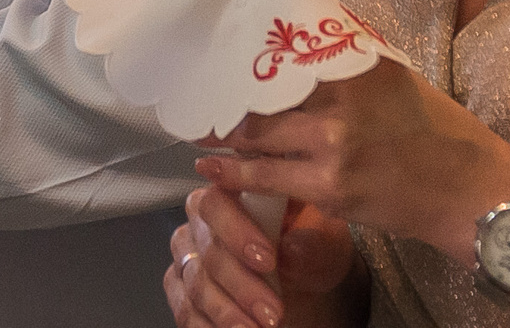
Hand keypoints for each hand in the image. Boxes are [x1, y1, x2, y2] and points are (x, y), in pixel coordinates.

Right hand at [166, 188, 358, 327]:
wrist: (308, 288)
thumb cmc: (311, 256)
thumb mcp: (326, 245)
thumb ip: (311, 244)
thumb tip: (291, 251)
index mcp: (233, 195)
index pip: (216, 203)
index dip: (237, 231)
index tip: (268, 260)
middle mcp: (202, 225)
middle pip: (207, 251)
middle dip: (242, 285)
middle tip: (273, 310)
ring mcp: (189, 260)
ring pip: (196, 286)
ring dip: (229, 312)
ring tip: (261, 327)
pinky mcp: (183, 294)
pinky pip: (185, 313)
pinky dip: (210, 326)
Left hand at [194, 65, 509, 259]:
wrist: (470, 191)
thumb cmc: (434, 131)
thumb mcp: (395, 77)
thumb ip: (351, 55)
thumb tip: (311, 25)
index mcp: (357, 65)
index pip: (287, 50)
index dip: (248, 55)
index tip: (219, 53)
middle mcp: (342, 100)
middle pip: (262, 93)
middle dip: (227, 97)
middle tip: (201, 95)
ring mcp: (334, 145)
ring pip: (258, 135)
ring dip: (225, 135)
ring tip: (200, 131)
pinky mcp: (331, 187)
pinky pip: (267, 177)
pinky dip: (232, 173)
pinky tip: (209, 167)